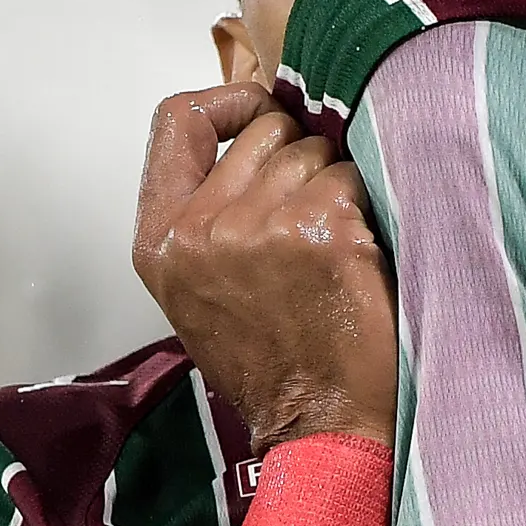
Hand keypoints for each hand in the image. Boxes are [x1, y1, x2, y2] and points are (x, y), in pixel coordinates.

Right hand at [132, 85, 397, 449]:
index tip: (257, 113)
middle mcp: (200, 229)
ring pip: (315, 152)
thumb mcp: (199, 286)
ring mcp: (259, 229)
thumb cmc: (269, 361)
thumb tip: (256, 130)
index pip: (176, 120)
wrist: (320, 425)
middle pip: (265, 130)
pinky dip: (365, 209)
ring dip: (335, 188)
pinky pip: (353, 179)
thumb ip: (205, 209)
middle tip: (309, 222)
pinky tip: (356, 260)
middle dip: (298, 158)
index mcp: (159, 240)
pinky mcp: (321, 233)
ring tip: (329, 251)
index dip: (226, 100)